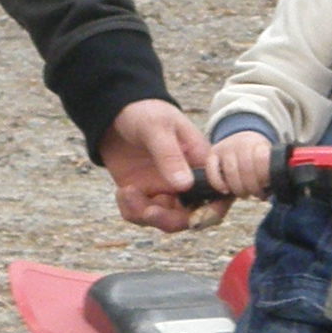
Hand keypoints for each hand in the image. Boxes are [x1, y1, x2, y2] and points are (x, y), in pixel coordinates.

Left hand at [99, 98, 216, 233]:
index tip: (194, 219)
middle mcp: (187, 181)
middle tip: (149, 211)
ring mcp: (166, 189)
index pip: (219, 194)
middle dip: (170, 220)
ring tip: (127, 192)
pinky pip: (142, 215)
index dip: (212, 212)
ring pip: (166, 220)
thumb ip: (170, 155)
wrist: (113, 113)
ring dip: (145, 215)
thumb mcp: (157, 127)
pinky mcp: (145, 193)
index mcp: (200, 163)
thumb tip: (185, 185)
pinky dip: (131, 211)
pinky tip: (122, 191)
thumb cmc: (144, 112)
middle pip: (191, 216)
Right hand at [203, 132, 277, 202]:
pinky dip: (218, 183)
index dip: (263, 177)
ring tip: (244, 194)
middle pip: (246, 169)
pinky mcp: (213, 153)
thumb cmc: (258, 159)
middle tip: (254, 194)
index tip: (266, 188)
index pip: (261, 159)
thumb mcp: (267, 163)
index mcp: (260, 144)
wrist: (244, 141)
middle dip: (251, 187)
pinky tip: (226, 191)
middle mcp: (242, 143)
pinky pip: (212, 170)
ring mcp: (226, 147)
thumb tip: (266, 195)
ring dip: (238, 188)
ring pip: (231, 171)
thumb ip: (269, 176)